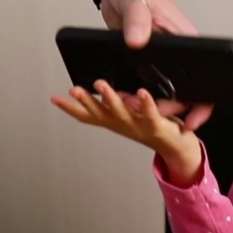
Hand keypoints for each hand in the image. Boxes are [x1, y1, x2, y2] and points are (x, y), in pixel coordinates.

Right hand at [51, 79, 208, 186]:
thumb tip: (100, 88)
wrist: (177, 147)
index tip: (55, 98)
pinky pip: (150, 114)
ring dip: (110, 99)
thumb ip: (115, 103)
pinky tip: (141, 93)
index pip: (88, 115)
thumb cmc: (151, 126)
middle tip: (74, 90)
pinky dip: (146, 104)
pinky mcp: (157, 126)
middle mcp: (123, 125)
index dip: (71, 108)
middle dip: (87, 101)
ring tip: (101, 85)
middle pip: (100, 113)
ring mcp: (139, 127)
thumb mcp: (127, 115)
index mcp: (114, 122)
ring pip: (121, 112)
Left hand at [97, 0, 209, 130]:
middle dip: (166, 110)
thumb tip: (137, 41)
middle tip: (142, 112)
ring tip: (126, 105)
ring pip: (162, 91)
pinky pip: (144, 84)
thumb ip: (137, 19)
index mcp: (186, 39)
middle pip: (183, 93)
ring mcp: (161, 59)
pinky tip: (118, 97)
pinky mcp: (143, 60)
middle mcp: (178, 54)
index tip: (190, 122)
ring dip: (146, 104)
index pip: (206, 79)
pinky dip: (133, 94)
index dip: (202, 104)